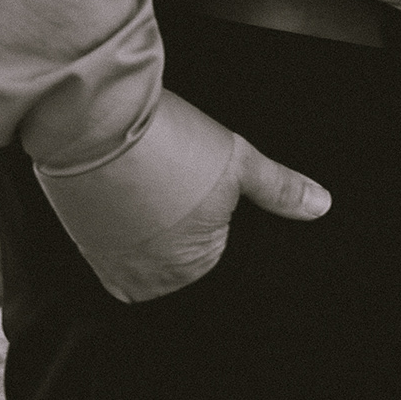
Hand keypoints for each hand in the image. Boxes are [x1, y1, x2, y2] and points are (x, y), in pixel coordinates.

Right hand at [36, 88, 331, 304]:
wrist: (97, 119)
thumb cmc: (169, 143)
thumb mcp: (238, 161)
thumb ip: (280, 189)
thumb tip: (319, 206)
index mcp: (191, 269)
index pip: (217, 250)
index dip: (216, 211)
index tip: (203, 185)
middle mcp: (146, 280)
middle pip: (178, 250)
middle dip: (181, 217)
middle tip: (177, 177)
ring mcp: (109, 262)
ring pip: (144, 242)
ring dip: (149, 216)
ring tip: (153, 176)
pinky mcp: (81, 242)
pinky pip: (111, 235)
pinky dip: (121, 212)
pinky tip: (129, 181)